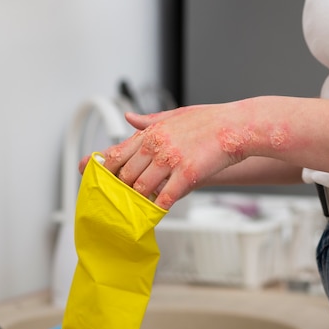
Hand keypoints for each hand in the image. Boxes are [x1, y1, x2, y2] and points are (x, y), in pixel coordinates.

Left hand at [79, 102, 261, 208]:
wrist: (237, 127)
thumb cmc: (209, 121)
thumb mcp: (175, 115)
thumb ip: (149, 120)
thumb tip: (129, 118)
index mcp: (151, 132)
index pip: (117, 153)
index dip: (101, 168)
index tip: (92, 177)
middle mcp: (156, 146)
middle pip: (125, 174)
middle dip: (120, 190)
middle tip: (117, 202)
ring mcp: (170, 160)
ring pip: (141, 188)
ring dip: (137, 201)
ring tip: (135, 210)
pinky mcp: (187, 174)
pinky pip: (165, 197)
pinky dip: (158, 208)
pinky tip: (156, 212)